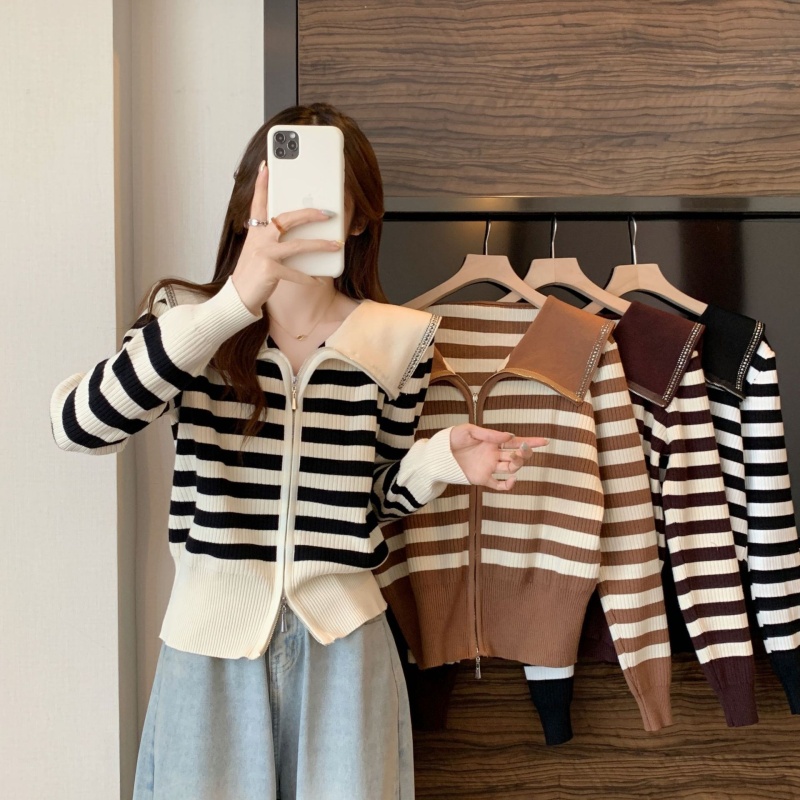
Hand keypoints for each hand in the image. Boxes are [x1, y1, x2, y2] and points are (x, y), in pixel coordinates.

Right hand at [230, 160, 343, 314]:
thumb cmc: (252, 272)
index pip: (258, 203)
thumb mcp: (258, 250)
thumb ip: (272, 238)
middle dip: (309, 214)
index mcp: (255, 232)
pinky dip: (309, 277)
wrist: (238, 296)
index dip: (261, 184)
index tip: (266, 166)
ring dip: (320, 245)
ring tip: (336, 245)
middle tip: (327, 212)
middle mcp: (259, 239)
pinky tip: (319, 279)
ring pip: (297, 245)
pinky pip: (296, 273)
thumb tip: (298, 231)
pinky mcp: (269, 271)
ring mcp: (264, 254)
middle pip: (287, 219)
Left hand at [450, 423, 547, 490]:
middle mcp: (494, 455)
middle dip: (524, 453)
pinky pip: (498, 485)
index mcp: (493, 441)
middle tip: (522, 450)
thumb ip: (489, 434)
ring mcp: (489, 467)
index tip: (545, 441)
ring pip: (511, 468)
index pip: (516, 441)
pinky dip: (508, 485)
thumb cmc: (452, 439)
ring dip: (517, 464)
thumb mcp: (469, 431)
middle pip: (517, 455)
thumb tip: (510, 436)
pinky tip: (512, 480)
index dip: (531, 441)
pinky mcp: (482, 479)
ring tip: (514, 458)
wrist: (438, 455)